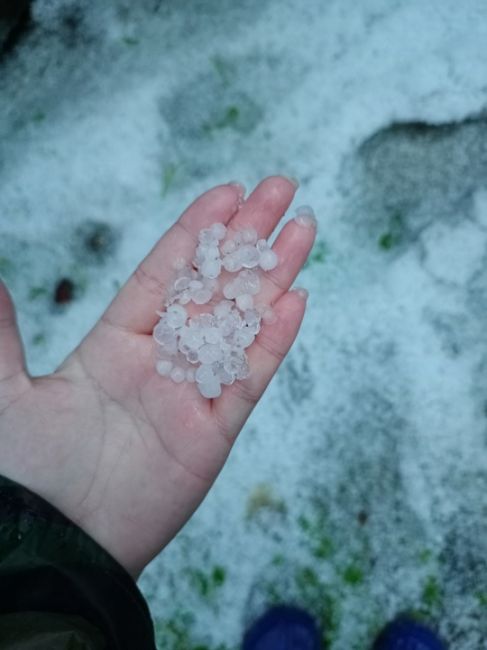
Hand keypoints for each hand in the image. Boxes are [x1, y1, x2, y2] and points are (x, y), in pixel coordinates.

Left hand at [0, 176, 315, 577]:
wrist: (56, 543)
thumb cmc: (27, 473)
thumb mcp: (6, 395)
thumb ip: (3, 334)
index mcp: (115, 343)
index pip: (165, 273)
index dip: (197, 233)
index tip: (227, 193)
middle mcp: (160, 361)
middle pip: (214, 287)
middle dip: (248, 239)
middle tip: (281, 190)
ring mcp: (192, 394)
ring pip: (241, 322)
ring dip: (273, 277)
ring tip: (302, 230)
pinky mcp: (214, 433)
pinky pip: (250, 379)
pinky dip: (273, 341)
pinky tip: (295, 301)